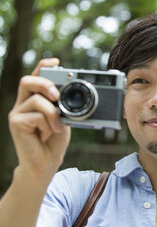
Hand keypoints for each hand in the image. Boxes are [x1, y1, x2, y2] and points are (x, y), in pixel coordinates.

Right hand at [8, 58, 70, 176]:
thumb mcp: (63, 119)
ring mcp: (17, 113)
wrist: (46, 163)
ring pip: (36, 99)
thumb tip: (71, 94)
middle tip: (57, 96)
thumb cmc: (55, 141)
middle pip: (27, 81)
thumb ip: (63, 106)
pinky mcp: (15, 124)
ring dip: (53, 113)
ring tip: (58, 127)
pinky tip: (48, 134)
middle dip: (45, 83)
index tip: (57, 62)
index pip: (35, 76)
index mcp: (34, 99)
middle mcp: (23, 104)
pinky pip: (36, 116)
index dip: (43, 66)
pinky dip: (48, 124)